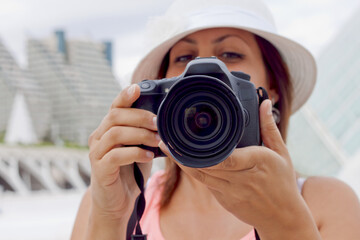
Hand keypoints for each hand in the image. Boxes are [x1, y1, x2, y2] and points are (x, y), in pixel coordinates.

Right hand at [88, 84, 159, 219]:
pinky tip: (148, 156)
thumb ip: (144, 133)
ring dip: (140, 134)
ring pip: (115, 133)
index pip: (114, 107)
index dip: (125, 96)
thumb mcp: (139, 147)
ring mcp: (96, 153)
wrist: (117, 202)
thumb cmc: (130, 171)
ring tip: (157, 140)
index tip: (138, 88)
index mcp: (108, 129)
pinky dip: (135, 153)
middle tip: (159, 122)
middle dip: (140, 116)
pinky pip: (116, 155)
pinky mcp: (100, 169)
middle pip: (115, 116)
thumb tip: (165, 118)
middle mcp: (98, 137)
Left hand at [159, 100, 317, 237]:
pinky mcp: (224, 200)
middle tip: (167, 138)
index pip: (228, 157)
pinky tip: (183, 161)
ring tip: (167, 148)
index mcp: (256, 163)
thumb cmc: (282, 182)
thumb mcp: (281, 153)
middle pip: (207, 166)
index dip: (206, 152)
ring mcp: (231, 192)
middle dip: (184, 153)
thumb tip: (263, 103)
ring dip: (182, 162)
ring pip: (201, 176)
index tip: (189, 139)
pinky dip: (193, 172)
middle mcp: (241, 179)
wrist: (282, 217)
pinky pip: (205, 184)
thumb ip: (269, 127)